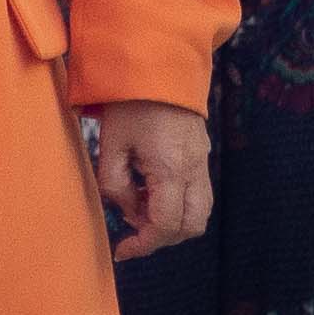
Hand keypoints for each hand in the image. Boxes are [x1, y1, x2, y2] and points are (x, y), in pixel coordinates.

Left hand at [85, 101, 211, 258]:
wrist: (160, 64)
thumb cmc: (130, 102)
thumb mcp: (111, 144)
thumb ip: (115, 184)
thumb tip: (127, 210)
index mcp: (171, 169)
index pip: (166, 225)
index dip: (143, 244)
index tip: (122, 249)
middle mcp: (194, 170)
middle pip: (191, 226)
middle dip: (161, 237)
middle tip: (131, 229)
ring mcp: (203, 162)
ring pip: (200, 213)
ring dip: (172, 221)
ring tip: (140, 207)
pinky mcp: (202, 154)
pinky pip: (198, 193)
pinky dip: (178, 203)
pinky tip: (151, 189)